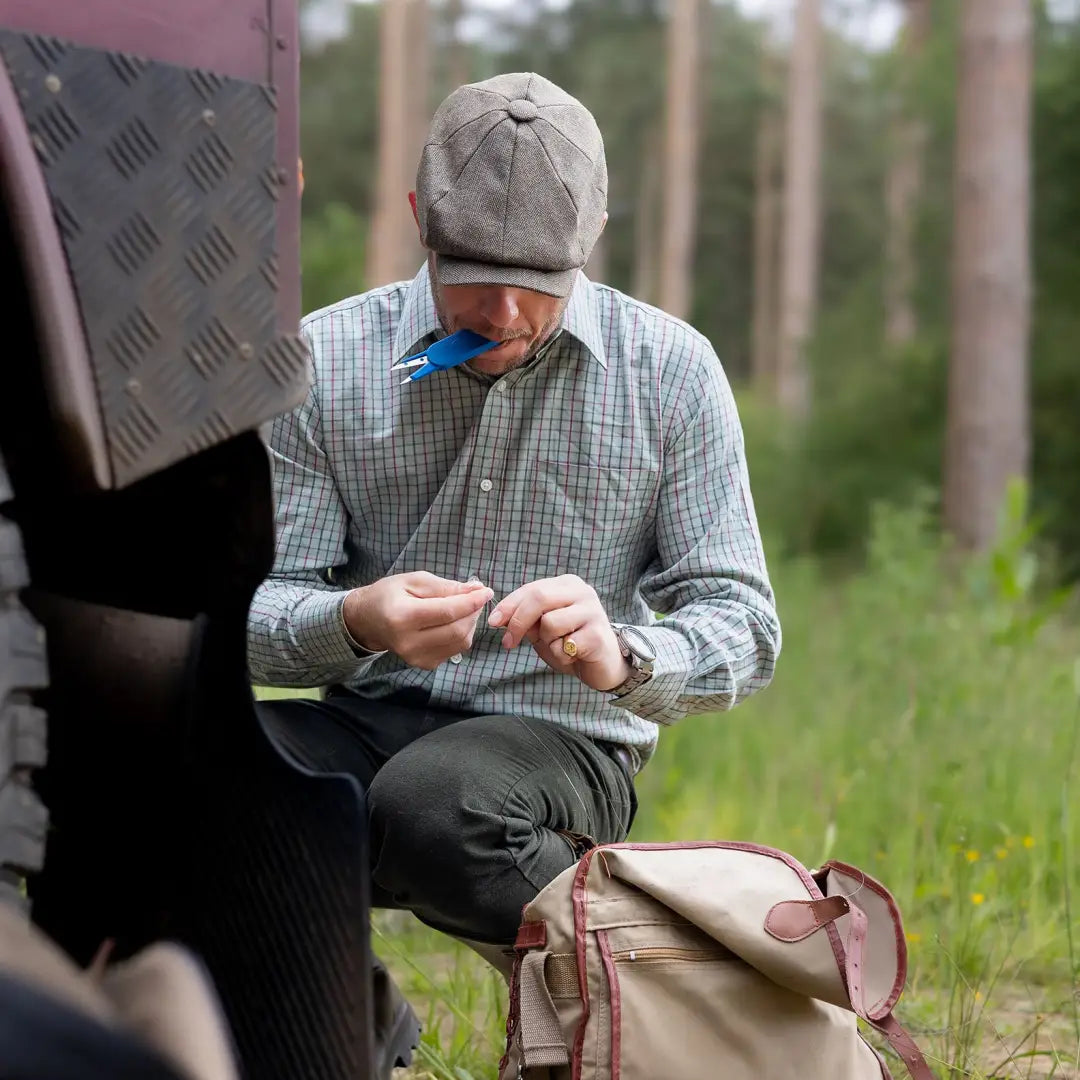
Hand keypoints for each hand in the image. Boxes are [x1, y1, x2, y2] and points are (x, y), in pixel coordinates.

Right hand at [343, 572, 492, 669]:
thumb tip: (476, 589)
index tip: (486, 591)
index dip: (471, 601)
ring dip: (470, 623)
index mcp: (402, 617)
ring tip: (464, 608)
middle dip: (473, 613)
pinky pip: (454, 650)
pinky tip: (453, 622)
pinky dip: (461, 634)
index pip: (447, 612)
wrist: (367, 621)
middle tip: (476, 598)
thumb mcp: (414, 581)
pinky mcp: (423, 664)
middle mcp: (408, 642)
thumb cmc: (389, 595)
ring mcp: (415, 657)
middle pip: (457, 630)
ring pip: (459, 642)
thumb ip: (446, 586)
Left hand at [488, 575, 630, 692]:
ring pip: (550, 623)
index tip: (492, 623)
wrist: (604, 665)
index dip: (508, 606)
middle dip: (518, 622)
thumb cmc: (571, 643)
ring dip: (547, 642)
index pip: (531, 589)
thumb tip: (497, 618)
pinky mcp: (599, 635)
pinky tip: (573, 655)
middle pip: (539, 598)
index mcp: (567, 584)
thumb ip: (525, 619)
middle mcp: (582, 592)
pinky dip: (562, 655)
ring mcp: (593, 611)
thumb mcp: (543, 629)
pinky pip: (565, 644)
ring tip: (560, 646)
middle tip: (508, 643)